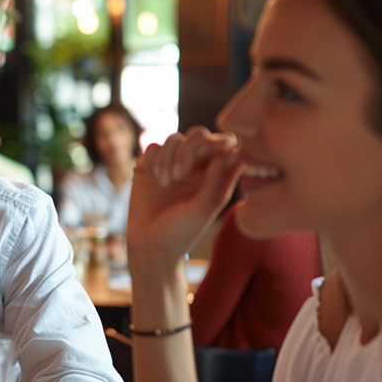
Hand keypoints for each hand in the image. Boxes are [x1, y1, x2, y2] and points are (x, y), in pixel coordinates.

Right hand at [127, 127, 240, 269]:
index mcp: (213, 175)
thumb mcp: (204, 208)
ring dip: (168, 158)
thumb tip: (233, 150)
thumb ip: (217, 178)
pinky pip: (151, 148)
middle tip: (181, 175)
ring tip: (166, 184)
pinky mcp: (148, 168)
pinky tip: (154, 181)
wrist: (149, 247)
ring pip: (173, 139)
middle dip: (189, 149)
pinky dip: (153, 161)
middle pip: (197, 135)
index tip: (216, 150)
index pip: (222, 144)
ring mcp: (170, 166)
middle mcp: (193, 167)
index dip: (219, 141)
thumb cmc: (182, 233)